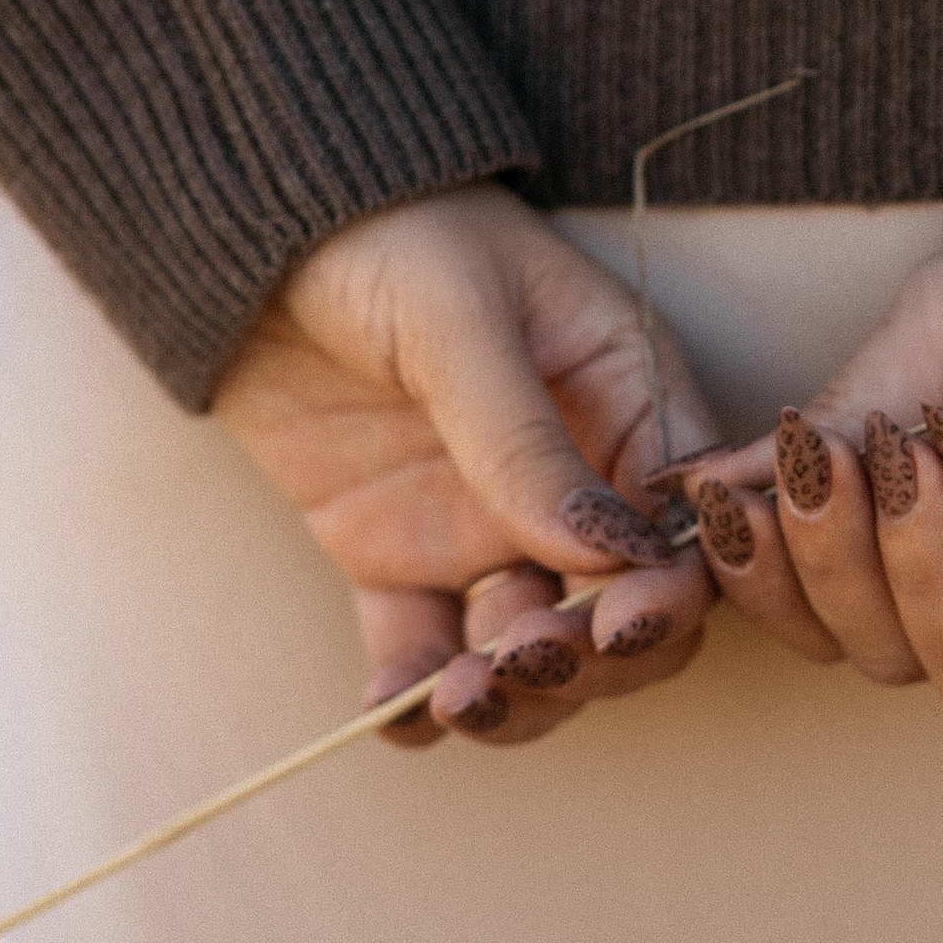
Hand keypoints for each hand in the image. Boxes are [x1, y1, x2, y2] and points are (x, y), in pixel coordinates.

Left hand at [210, 183, 722, 750]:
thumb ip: (526, 439)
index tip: (620, 625)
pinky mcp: (400, 555)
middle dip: (590, 658)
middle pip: (621, 610)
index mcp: (626, 404)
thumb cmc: (393, 234)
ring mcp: (485, 525)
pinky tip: (394, 714)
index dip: (670, 590)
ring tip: (457, 697)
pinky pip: (419, 646)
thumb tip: (610, 557)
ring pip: (530, 649)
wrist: (258, 228)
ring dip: (512, 693)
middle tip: (528, 663)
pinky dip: (412, 698)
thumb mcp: (463, 320)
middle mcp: (574, 481)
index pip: (683, 524)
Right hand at [682, 191, 942, 712]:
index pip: (839, 622)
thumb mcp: (933, 332)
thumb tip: (711, 492)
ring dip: (910, 572)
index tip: (718, 502)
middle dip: (827, 572)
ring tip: (894, 460)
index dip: (769, 582)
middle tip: (813, 469)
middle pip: (891, 659)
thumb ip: (841, 418)